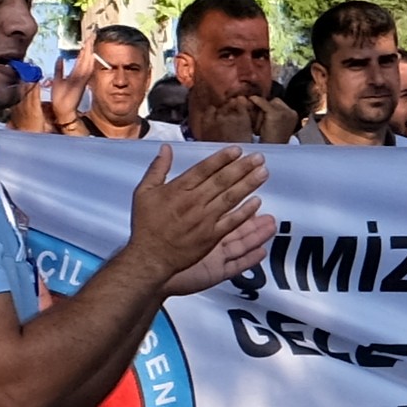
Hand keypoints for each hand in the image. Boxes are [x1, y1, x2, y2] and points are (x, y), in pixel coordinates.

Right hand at [125, 138, 272, 298]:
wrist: (150, 257)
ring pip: (230, 198)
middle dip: (242, 168)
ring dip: (248, 184)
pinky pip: (231, 221)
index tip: (237, 150)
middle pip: (222, 181)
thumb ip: (157, 169)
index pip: (204, 169)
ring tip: (263, 173)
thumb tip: (166, 148)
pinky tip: (257, 201)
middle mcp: (194, 202)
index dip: (222, 159)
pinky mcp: (211, 236)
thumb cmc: (146, 225)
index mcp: (177, 190)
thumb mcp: (143, 192)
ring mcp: (204, 220)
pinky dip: (245, 212)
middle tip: (259, 158)